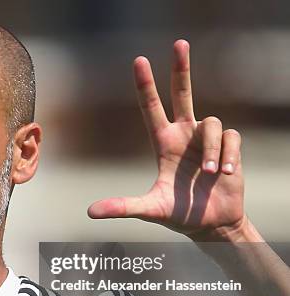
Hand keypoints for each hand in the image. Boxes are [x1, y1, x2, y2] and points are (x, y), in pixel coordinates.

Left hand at [88, 40, 245, 239]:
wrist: (212, 224)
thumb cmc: (180, 215)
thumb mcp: (150, 209)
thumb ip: (123, 207)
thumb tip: (90, 212)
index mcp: (163, 144)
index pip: (151, 108)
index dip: (145, 85)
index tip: (139, 61)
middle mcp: (184, 135)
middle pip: (182, 93)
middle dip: (181, 68)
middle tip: (179, 43)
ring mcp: (206, 140)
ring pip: (212, 123)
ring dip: (214, 149)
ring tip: (213, 174)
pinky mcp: (229, 146)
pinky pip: (232, 137)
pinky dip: (229, 154)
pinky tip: (227, 174)